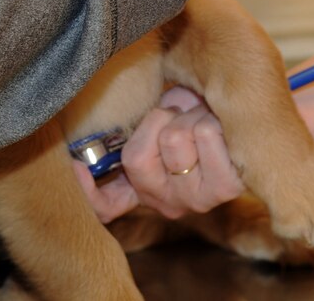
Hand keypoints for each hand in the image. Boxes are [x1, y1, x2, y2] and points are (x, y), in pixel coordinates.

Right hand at [73, 87, 244, 222]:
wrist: (236, 107)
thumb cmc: (192, 111)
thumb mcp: (155, 114)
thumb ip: (127, 129)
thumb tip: (80, 159)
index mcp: (144, 185)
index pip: (103, 206)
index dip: (87, 192)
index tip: (77, 169)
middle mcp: (166, 202)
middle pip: (138, 157)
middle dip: (161, 120)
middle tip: (180, 118)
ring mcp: (196, 200)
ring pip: (175, 138)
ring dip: (191, 117)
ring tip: (203, 121)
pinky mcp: (226, 187)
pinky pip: (204, 134)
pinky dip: (211, 118)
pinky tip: (221, 129)